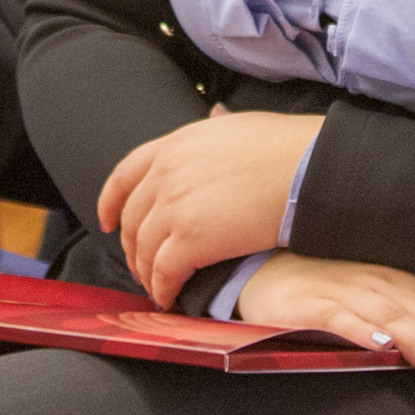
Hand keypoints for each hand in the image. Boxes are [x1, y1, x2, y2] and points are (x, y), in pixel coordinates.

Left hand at [98, 106, 323, 304]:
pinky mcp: (189, 240)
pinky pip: (164, 272)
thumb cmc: (285, 147)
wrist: (307, 168)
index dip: (110, 201)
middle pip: (132, 218)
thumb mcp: (236, 126)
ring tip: (157, 287)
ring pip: (144, 249)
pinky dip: (163, 289)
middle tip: (142, 265)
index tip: (107, 221)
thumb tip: (215, 116)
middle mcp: (166, 173)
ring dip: (147, 273)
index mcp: (175, 144)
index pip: (125, 174)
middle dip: (133, 247)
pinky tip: (171, 297)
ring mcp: (174, 206)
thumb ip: (214, 129)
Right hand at [236, 253, 414, 414]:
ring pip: (401, 321)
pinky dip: (364, 331)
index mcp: (411, 287)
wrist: (272, 273)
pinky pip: (344, 317)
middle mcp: (388, 286)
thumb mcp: (397, 305)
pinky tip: (381, 349)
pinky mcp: (316, 304)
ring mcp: (353, 293)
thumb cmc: (340, 296)